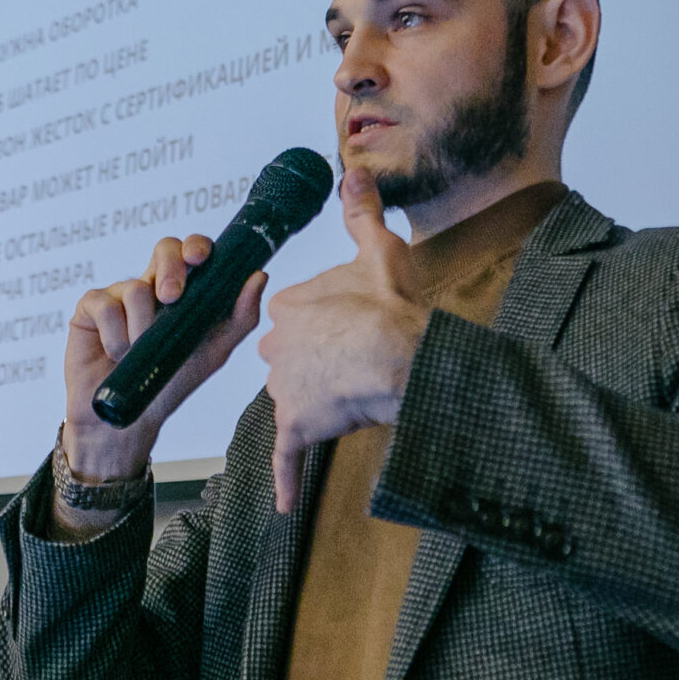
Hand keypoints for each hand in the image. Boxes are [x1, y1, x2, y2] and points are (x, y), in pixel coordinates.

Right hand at [61, 234, 266, 480]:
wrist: (129, 420)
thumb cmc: (170, 384)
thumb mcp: (213, 353)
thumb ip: (239, 318)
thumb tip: (259, 276)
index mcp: (182, 290)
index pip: (191, 252)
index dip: (196, 246)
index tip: (201, 258)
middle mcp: (151, 285)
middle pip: (164, 248)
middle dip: (170, 269)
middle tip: (171, 298)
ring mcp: (118, 294)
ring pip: (135, 287)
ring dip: (141, 328)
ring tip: (138, 354)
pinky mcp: (89, 308)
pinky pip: (104, 305)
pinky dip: (115, 335)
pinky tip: (116, 355)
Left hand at [257, 170, 432, 511]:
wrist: (403, 360)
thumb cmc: (394, 308)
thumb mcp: (379, 251)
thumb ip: (361, 215)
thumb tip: (352, 175)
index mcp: (289, 306)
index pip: (296, 318)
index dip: (327, 325)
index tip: (353, 328)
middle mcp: (275, 347)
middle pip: (289, 360)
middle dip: (316, 365)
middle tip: (356, 364)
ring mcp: (283, 389)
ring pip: (293, 399)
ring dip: (316, 405)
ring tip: (355, 401)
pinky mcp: (296, 426)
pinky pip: (287, 458)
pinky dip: (287, 480)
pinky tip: (284, 505)